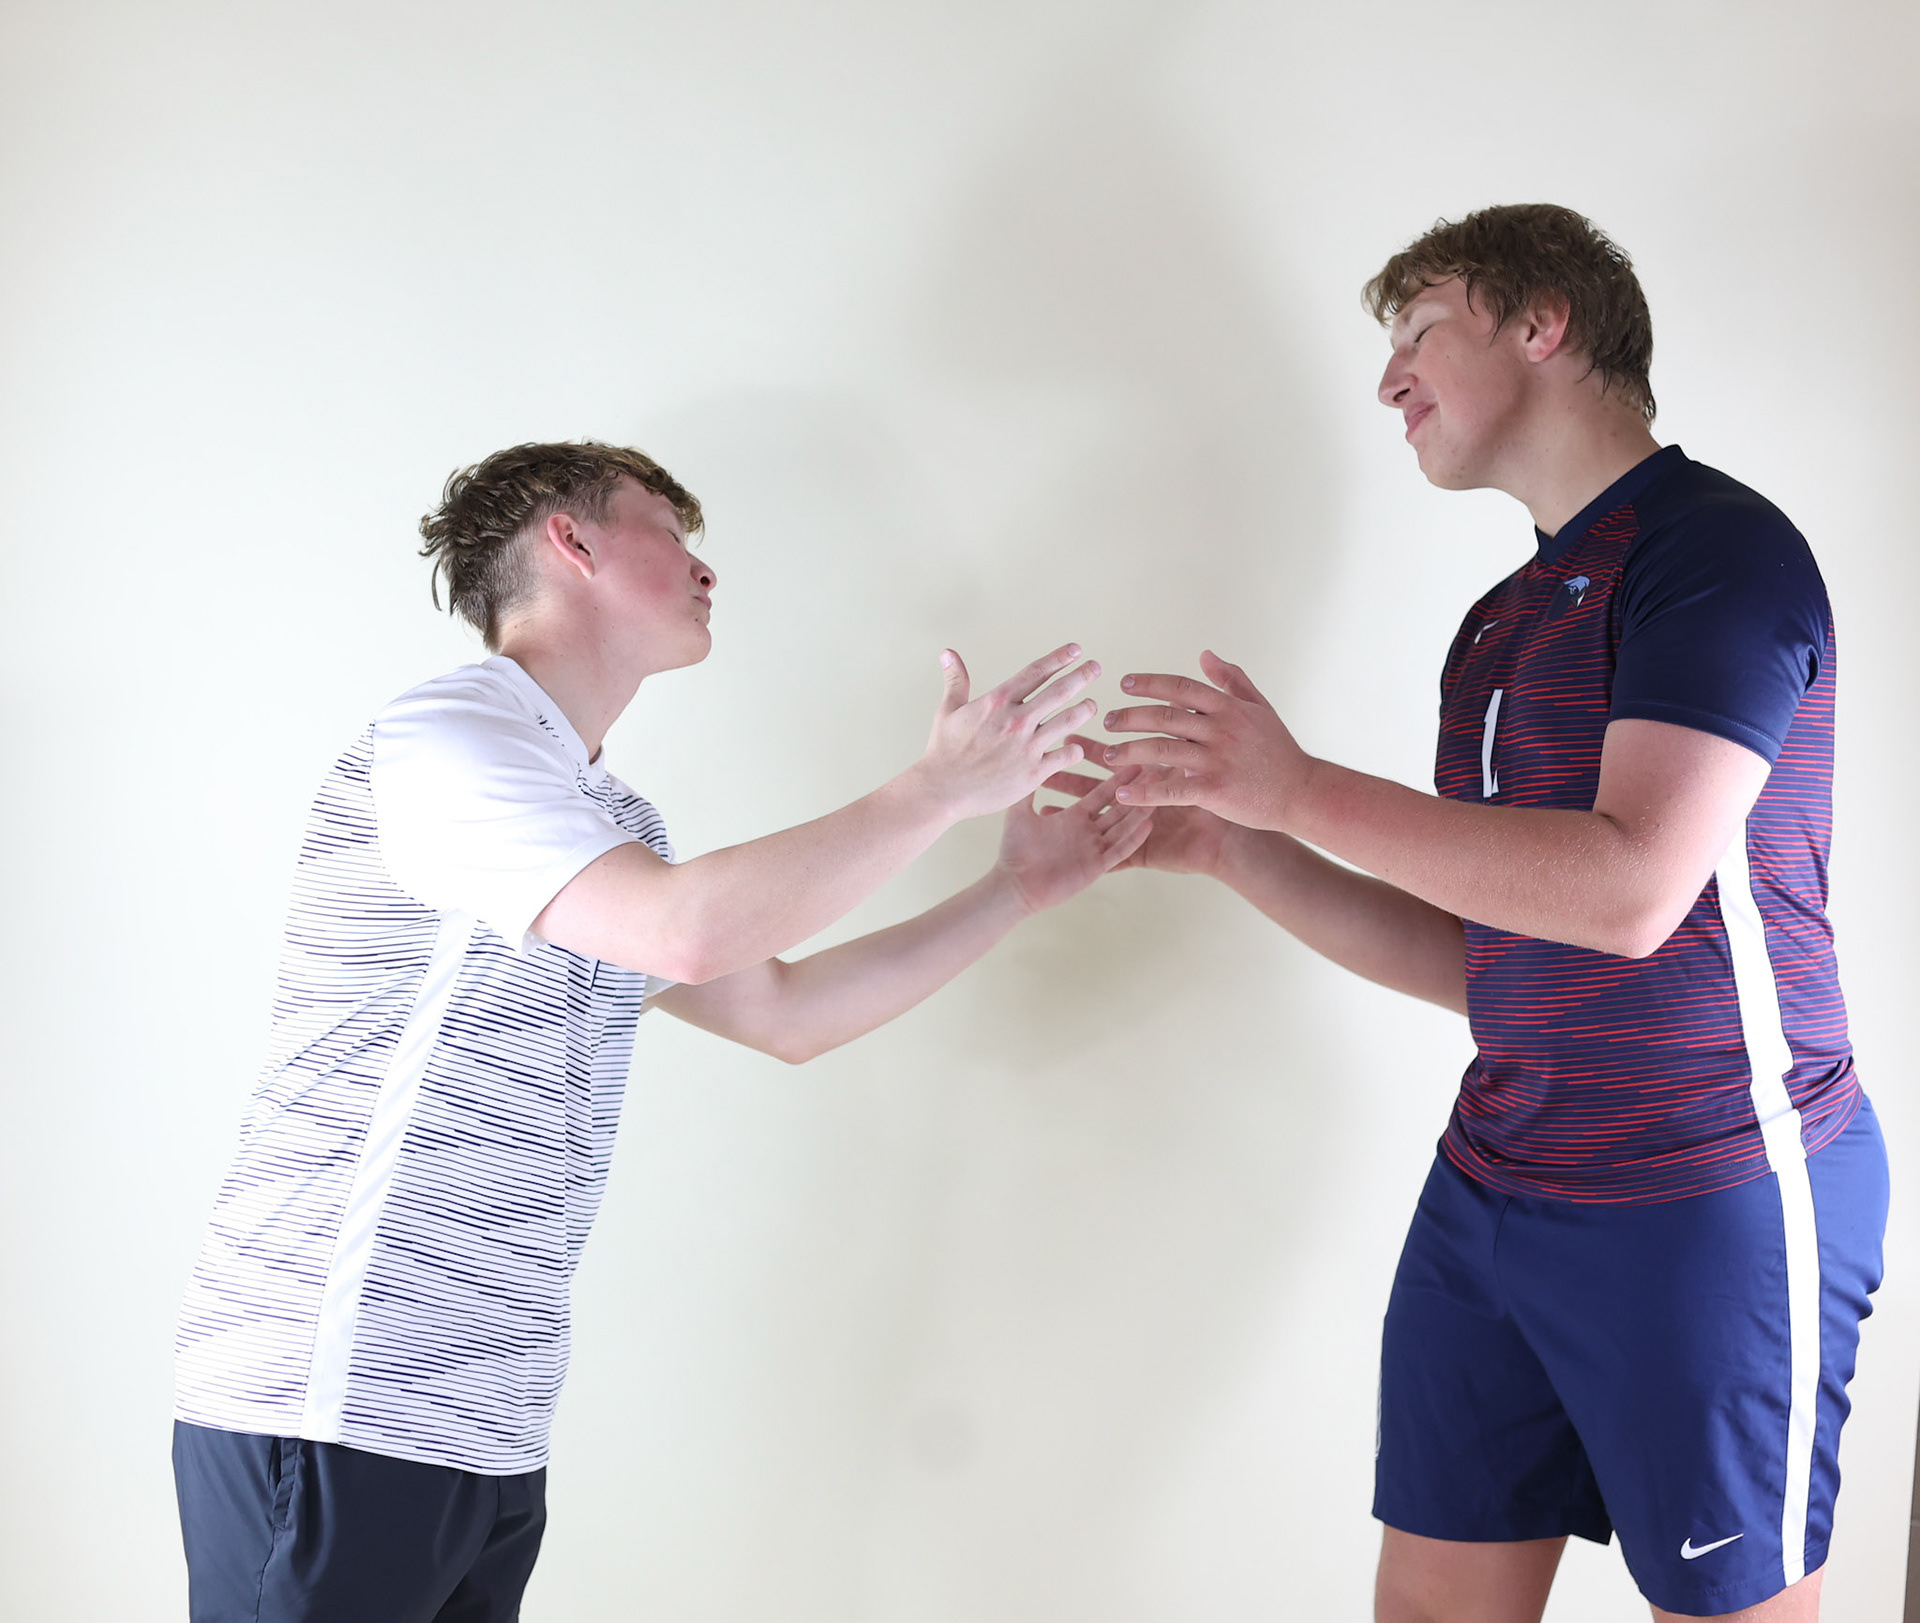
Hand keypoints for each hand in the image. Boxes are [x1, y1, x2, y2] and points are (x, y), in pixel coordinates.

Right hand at [915, 643, 1101, 820]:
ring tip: (1093, 705)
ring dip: (1085, 709)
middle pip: (1059, 691)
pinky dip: (1075, 750)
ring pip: (1069, 720)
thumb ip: (956, 681)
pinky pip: (1067, 755)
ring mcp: (1027, 746)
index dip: (1059, 658)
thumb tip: (948, 653)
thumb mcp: (948, 711)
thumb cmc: (943, 751)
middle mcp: (1016, 720)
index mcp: (997, 701)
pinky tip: (1076, 748)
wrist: (942, 791)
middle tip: (1096, 668)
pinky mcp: (1033, 772)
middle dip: (1082, 676)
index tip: (1076, 649)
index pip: (1036, 672)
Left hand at [994, 766, 1153, 913]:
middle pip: (1118, 808)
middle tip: (1156, 772)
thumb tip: (1029, 761)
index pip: (1101, 794)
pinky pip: (1119, 851)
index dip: (1117, 780)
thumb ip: (1027, 789)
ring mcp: (1094, 849)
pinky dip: (1133, 838)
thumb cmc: (1014, 850)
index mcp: (1074, 818)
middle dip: (1135, 792)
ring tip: (1158, 793)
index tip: (1135, 762)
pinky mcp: (1096, 867)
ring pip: (1123, 827)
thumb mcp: (1019, 813)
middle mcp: (1088, 832)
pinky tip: (1148, 824)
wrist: (1014, 885)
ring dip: (1139, 811)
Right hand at [1049, 744, 1236, 875]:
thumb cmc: (1228, 797)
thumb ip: (1191, 727)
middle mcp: (1139, 803)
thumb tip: (1178, 696)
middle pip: (1096, 786)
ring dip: (1069, 808)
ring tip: (1042, 799)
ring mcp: (1137, 829)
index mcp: (1150, 780)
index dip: (1091, 749)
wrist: (1241, 839)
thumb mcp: (1209, 757)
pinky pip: (1116, 853)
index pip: (1114, 760)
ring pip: (1097, 816)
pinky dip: (1092, 847)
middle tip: (1041, 760)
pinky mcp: (1145, 854)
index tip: (1065, 732)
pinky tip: (1073, 843)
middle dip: (1069, 773)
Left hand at [1099, 651, 1311, 831]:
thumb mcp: (1260, 708)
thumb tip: (1205, 655)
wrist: (1302, 792)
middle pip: (1164, 716)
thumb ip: (1232, 680)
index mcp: (1228, 708)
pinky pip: (1171, 789)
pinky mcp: (1215, 790)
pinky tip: (1122, 792)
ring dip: (1128, 751)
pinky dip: (1144, 791)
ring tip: (1106, 755)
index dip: (1150, 683)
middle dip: (1129, 716)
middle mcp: (1220, 729)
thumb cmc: (1279, 751)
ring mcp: (1217, 760)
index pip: (1180, 687)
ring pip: (1161, 749)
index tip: (1124, 683)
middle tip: (1106, 720)